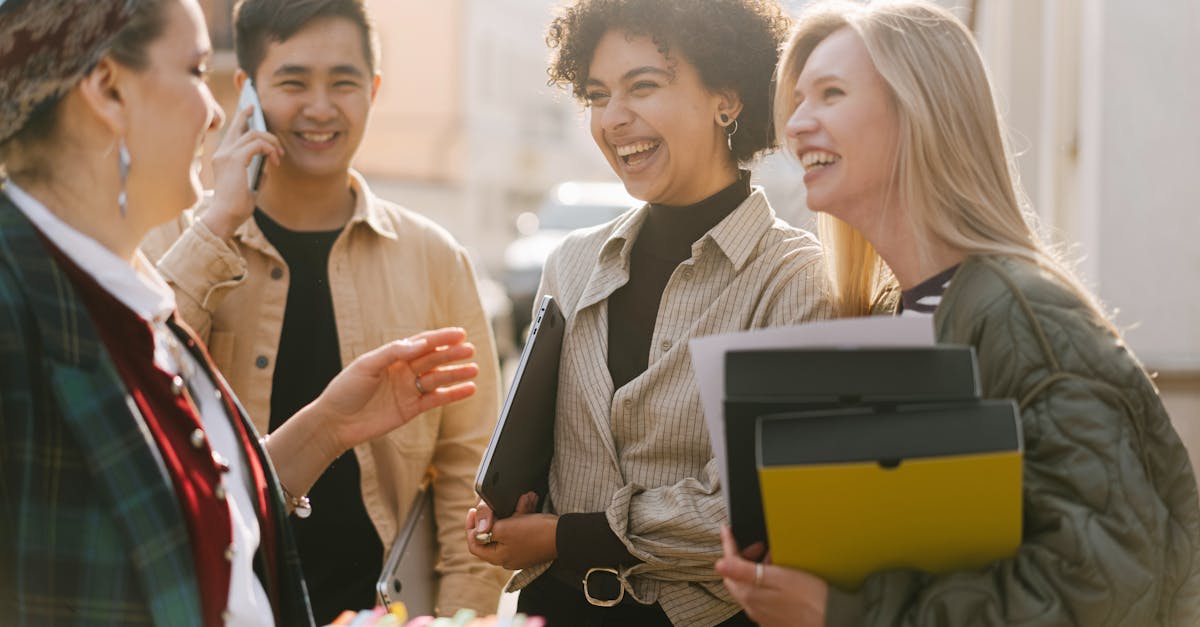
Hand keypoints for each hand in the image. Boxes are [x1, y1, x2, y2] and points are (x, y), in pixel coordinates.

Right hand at [202, 104, 283, 239]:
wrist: (226, 215)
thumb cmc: (237, 205)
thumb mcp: (249, 183)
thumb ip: (256, 171)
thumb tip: (267, 164)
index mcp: (223, 157)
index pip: (231, 132)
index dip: (241, 118)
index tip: (249, 109)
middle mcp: (222, 152)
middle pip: (238, 126)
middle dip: (248, 115)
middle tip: (258, 110)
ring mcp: (226, 154)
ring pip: (253, 134)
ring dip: (271, 142)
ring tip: (279, 155)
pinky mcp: (235, 159)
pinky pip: (257, 144)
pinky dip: (269, 149)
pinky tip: (275, 160)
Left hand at [317, 327, 477, 451]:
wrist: (335, 423)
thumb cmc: (345, 390)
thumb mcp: (366, 365)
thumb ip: (394, 352)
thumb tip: (420, 344)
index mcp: (392, 356)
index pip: (422, 343)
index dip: (441, 337)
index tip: (459, 334)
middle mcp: (403, 371)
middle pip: (433, 359)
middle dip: (452, 354)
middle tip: (470, 350)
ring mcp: (409, 390)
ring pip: (438, 378)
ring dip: (456, 374)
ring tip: (474, 369)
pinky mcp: (411, 408)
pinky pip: (436, 399)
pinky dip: (453, 394)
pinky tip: (468, 389)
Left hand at [466, 492, 556, 569]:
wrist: (564, 535)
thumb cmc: (535, 533)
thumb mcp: (505, 528)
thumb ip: (487, 529)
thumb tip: (478, 530)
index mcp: (498, 557)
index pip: (475, 544)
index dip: (471, 527)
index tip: (473, 511)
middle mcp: (508, 557)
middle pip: (492, 535)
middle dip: (495, 515)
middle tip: (496, 503)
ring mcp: (520, 551)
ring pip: (508, 529)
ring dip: (511, 512)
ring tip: (520, 500)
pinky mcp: (531, 544)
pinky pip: (521, 528)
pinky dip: (522, 515)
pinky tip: (528, 502)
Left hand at [716, 526, 827, 626]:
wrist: (833, 621)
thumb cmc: (811, 599)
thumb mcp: (778, 578)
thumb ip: (745, 571)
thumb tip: (719, 564)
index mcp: (750, 594)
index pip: (729, 565)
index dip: (728, 545)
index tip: (727, 531)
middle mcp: (753, 607)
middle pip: (736, 578)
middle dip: (742, 557)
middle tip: (756, 545)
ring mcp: (763, 614)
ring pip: (749, 587)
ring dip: (755, 569)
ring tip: (772, 559)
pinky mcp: (774, 619)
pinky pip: (761, 597)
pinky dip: (764, 583)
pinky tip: (779, 578)